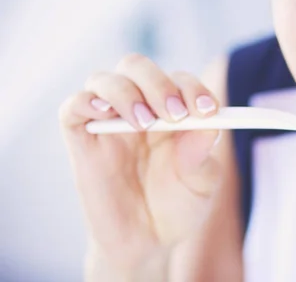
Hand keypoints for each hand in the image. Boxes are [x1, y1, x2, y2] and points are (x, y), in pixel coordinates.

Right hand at [59, 54, 222, 279]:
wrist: (147, 243)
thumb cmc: (177, 207)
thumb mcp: (200, 183)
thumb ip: (202, 154)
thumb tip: (207, 124)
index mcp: (171, 111)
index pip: (178, 80)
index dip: (193, 88)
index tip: (208, 111)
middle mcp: (138, 109)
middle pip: (137, 67)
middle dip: (159, 84)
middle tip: (176, 114)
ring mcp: (108, 122)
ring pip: (105, 79)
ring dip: (127, 92)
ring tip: (144, 123)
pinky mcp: (82, 141)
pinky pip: (73, 106)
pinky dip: (87, 102)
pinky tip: (107, 115)